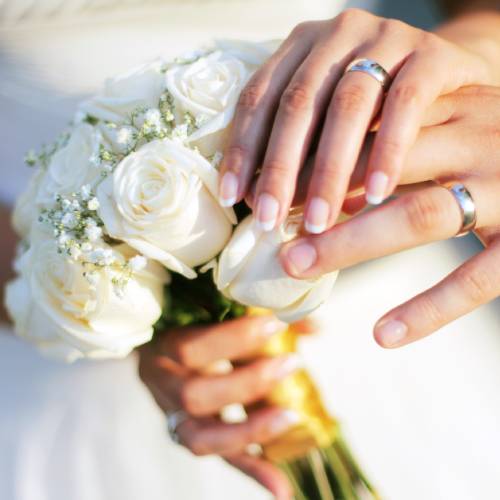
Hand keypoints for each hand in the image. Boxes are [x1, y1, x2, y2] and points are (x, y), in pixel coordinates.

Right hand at [138, 315, 300, 499]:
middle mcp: (162, 386)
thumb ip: (259, 316)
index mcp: (161, 346)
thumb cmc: (194, 327)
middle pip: (195, 396)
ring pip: (201, 438)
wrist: (164, 351)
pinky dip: (253, 469)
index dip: (233, 340)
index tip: (275, 324)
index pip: (189, 349)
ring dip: (251, 430)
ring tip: (291, 417)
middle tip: (291, 363)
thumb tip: (315, 326)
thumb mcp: (213, 314)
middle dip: (248, 382)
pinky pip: (220, 458)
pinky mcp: (192, 438)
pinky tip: (282, 485)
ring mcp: (173, 417)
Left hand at [218, 9, 492, 233]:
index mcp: (301, 48)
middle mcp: (337, 35)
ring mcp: (385, 38)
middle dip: (279, 168)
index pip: (259, 98)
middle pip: (297, 104)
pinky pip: (405, 104)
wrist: (449, 78)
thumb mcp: (330, 123)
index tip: (232, 198)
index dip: (243, 149)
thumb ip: (300, 150)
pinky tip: (375, 195)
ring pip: (346, 105)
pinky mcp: (431, 54)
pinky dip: (387, 152)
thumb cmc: (376, 111)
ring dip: (328, 170)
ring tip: (318, 222)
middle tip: (269, 219)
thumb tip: (263, 204)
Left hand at [280, 85, 499, 347]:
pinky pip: (477, 279)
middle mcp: (478, 139)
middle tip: (266, 229)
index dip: (313, 161)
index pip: (368, 129)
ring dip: (351, 243)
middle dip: (318, 199)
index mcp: (452, 110)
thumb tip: (325, 174)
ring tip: (298, 266)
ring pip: (418, 215)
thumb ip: (401, 143)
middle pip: (382, 168)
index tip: (268, 189)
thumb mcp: (454, 129)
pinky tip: (383, 334)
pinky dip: (428, 309)